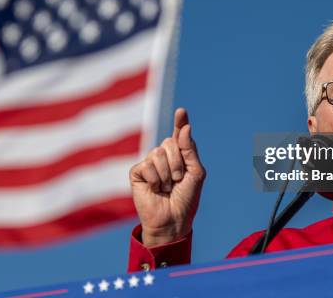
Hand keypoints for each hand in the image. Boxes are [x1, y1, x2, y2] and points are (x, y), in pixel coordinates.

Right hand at [129, 108, 205, 246]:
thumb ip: (190, 150)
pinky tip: (155, 189)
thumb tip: (185, 128)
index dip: (180, 122)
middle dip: (178, 163)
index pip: (179, 134)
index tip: (182, 111)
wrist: (173, 220)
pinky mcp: (137, 172)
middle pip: (169, 142)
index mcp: (180, 155)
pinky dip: (155, 179)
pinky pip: (147, 165)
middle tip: (178, 180)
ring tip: (167, 187)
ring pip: (158, 153)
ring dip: (167, 174)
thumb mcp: (196, 173)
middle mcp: (164, 156)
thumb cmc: (186, 199)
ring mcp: (149, 163)